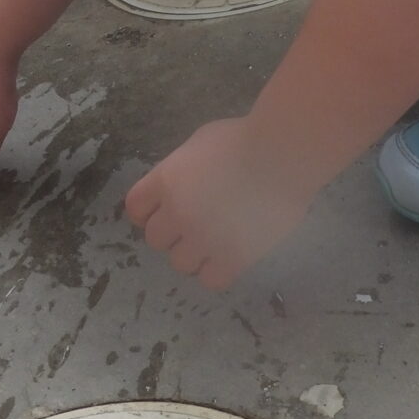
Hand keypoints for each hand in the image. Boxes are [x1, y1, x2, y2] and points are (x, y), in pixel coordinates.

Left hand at [124, 117, 316, 290]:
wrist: (283, 155)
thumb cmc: (244, 139)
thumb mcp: (199, 143)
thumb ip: (181, 169)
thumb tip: (180, 185)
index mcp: (166, 181)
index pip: (135, 209)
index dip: (146, 212)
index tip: (160, 213)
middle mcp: (178, 213)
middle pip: (155, 239)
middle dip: (171, 233)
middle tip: (193, 226)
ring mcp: (204, 239)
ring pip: (180, 264)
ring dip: (193, 255)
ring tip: (214, 243)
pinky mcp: (233, 258)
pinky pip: (211, 280)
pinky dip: (216, 271)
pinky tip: (229, 257)